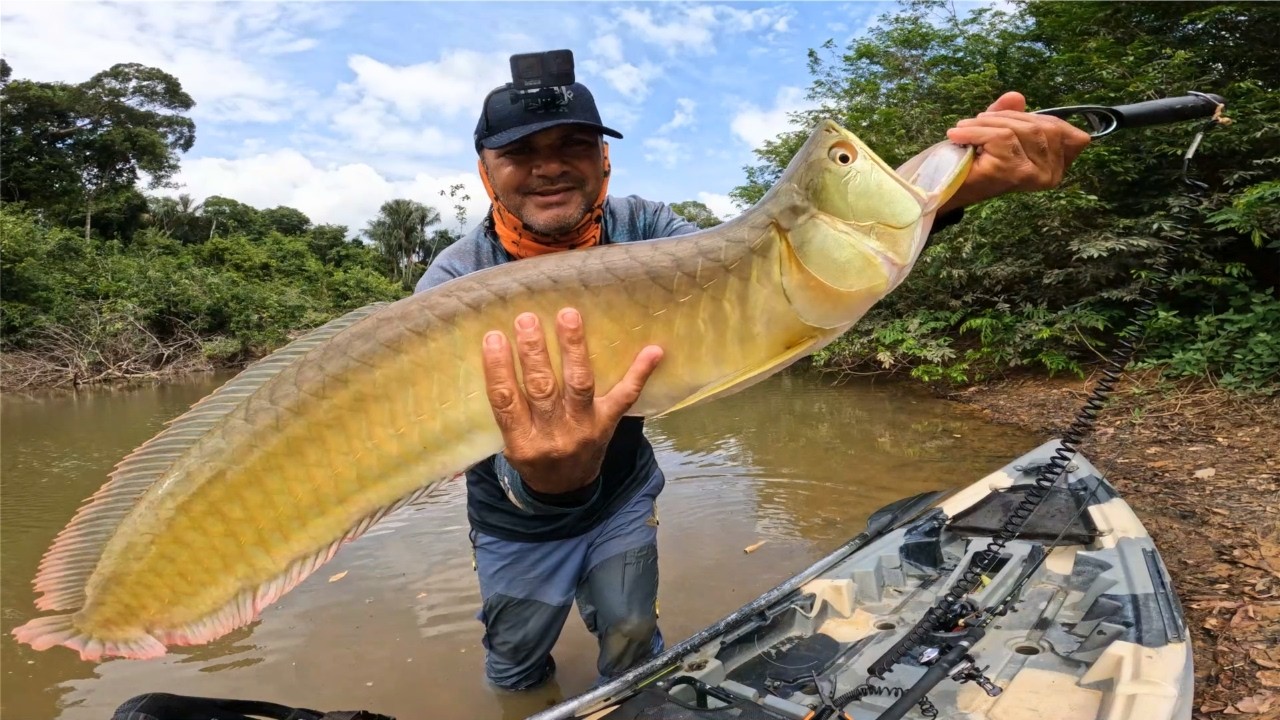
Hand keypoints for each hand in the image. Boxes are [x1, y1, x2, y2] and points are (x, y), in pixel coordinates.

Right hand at [481, 307, 663, 495]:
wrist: (566, 489)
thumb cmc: (533, 456)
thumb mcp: (508, 445)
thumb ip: (502, 410)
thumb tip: (486, 362)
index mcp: (522, 441)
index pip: (506, 401)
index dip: (499, 369)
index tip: (494, 337)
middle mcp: (554, 435)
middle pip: (543, 389)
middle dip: (534, 352)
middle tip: (528, 319)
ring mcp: (585, 428)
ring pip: (579, 385)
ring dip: (574, 349)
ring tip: (568, 316)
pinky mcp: (608, 423)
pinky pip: (626, 397)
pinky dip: (640, 373)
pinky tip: (654, 351)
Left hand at [939, 91, 1091, 213]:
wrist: (948, 190)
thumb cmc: (977, 164)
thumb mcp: (998, 132)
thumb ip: (1011, 114)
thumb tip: (1016, 96)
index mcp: (1055, 166)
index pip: (1063, 131)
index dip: (1038, 118)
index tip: (1007, 119)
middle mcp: (1051, 174)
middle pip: (1043, 127)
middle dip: (1008, 116)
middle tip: (978, 119)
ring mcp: (1034, 174)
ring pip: (1023, 129)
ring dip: (988, 122)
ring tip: (965, 127)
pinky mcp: (1014, 171)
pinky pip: (1003, 136)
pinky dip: (975, 131)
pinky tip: (957, 135)